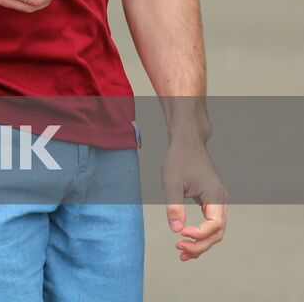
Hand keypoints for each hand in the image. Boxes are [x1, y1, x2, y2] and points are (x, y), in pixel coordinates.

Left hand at [163, 141, 227, 260]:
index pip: (213, 226)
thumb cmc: (179, 158)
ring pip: (215, 230)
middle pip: (217, 233)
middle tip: (179, 250)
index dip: (198, 235)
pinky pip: (211, 223)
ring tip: (182, 253)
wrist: (187, 141)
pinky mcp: (213, 201)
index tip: (180, 236)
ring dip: (201, 243)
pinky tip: (188, 241)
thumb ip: (174, 206)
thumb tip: (176, 230)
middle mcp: (222, 201)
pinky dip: (201, 234)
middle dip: (199, 244)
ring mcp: (219, 201)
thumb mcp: (172, 181)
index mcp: (216, 196)